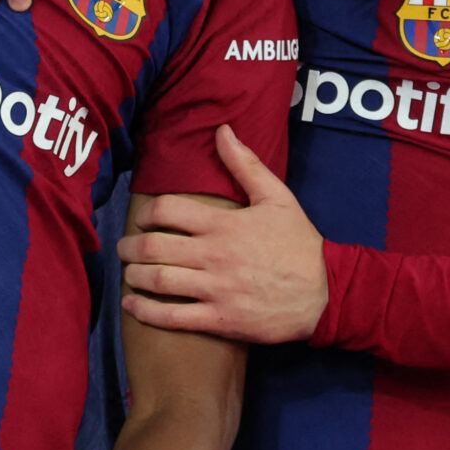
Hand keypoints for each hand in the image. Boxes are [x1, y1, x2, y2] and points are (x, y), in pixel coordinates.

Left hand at [120, 126, 326, 342]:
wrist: (326, 293)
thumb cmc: (300, 245)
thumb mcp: (277, 198)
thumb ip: (245, 164)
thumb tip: (222, 130)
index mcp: (224, 223)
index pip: (167, 210)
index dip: (146, 213)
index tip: (142, 218)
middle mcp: (214, 255)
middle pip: (154, 247)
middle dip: (129, 247)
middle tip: (123, 248)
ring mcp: (215, 289)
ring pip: (158, 281)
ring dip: (134, 276)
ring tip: (128, 273)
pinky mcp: (220, 319)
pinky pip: (173, 317)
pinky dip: (146, 312)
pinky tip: (131, 306)